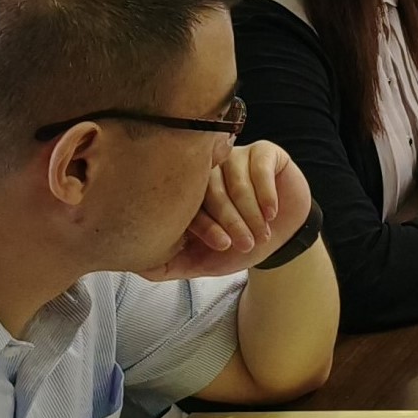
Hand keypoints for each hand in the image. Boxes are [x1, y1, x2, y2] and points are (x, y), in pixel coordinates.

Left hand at [141, 141, 313, 280]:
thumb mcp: (202, 261)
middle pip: (212, 190)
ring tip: (261, 234)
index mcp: (188, 190)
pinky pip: (260, 169)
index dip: (205, 226)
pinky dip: (266, 194)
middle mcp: (209, 169)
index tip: (222, 246)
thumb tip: (135, 264)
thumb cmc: (240, 245)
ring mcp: (236, 157)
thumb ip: (170, 264)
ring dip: (251, 213)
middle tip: (244, 244)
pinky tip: (271, 212)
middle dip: (231, 222)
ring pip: (237, 181)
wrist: (282, 239)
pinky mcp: (264, 152)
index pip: (187, 203)